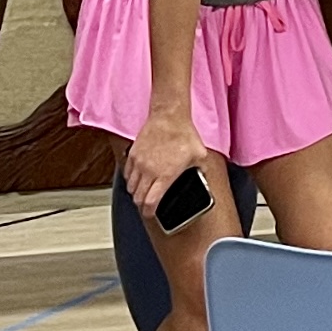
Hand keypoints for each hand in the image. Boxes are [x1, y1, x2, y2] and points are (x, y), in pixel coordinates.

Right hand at [123, 110, 209, 225]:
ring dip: (136, 192)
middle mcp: (149, 172)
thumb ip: (201, 170)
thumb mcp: (199, 155)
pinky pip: (127, 173)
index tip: (152, 214)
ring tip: (143, 192)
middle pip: (138, 198)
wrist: (169, 116)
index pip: (150, 203)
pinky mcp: (133, 154)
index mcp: (165, 176)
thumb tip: (204, 176)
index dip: (150, 213)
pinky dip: (130, 179)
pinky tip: (138, 178)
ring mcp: (139, 163)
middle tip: (147, 205)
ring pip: (130, 187)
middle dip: (142, 205)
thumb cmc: (184, 134)